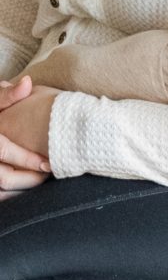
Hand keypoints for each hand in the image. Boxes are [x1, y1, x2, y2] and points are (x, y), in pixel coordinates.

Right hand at [0, 77, 55, 191]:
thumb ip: (6, 95)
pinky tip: (25, 188)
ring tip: (41, 180)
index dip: (27, 159)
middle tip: (49, 173)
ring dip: (21, 191)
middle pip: (4, 177)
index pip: (4, 150)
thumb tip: (27, 82)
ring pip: (0, 192)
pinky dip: (11, 197)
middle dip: (29, 179)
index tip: (49, 163)